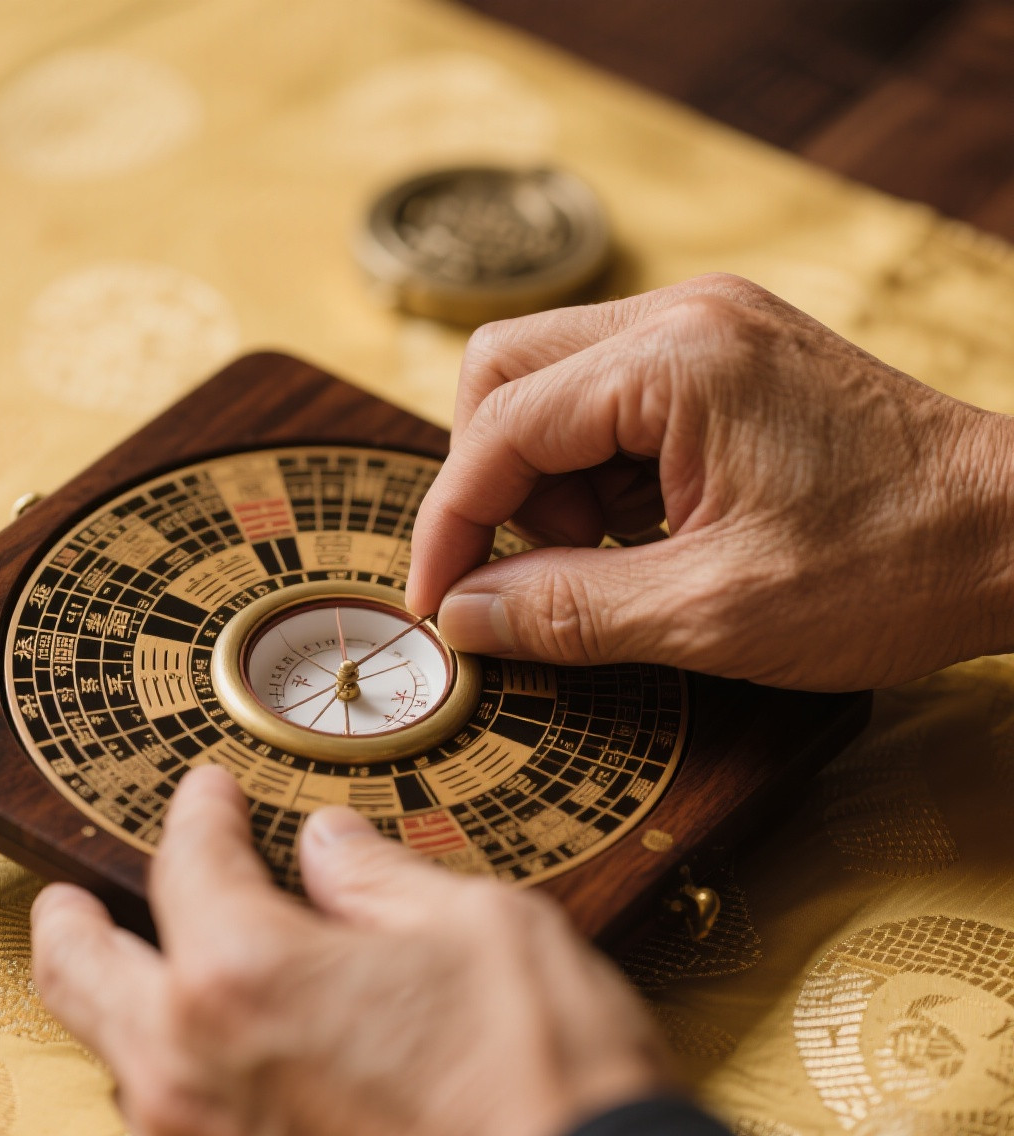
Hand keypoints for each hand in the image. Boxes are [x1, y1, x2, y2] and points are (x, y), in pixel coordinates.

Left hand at [31, 766, 672, 1135]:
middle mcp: (192, 1073)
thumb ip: (378, 878)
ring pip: (122, 1064)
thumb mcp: (479, 925)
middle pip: (81, 972)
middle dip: (68, 920)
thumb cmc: (546, 1077)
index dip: (198, 813)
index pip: (188, 863)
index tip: (210, 795)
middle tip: (65, 896)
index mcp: (244, 973)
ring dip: (130, 1010)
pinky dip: (184, 1091)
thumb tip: (326, 848)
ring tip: (162, 983)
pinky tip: (232, 1075)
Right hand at [406, 274, 1013, 690]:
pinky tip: (647, 534)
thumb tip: (466, 617)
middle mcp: (682, 320)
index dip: (450, 524)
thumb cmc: (894, 565)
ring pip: (550, 388)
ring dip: (547, 483)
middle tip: (534, 570)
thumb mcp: (712, 612)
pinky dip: (597, 476)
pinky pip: (609, 404)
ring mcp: (707, 332)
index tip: (439, 604)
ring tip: (612, 560)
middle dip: (492, 484)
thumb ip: (568, 611)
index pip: (498, 428)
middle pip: (504, 376)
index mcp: (673, 360)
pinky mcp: (725, 363)